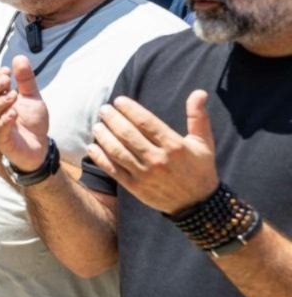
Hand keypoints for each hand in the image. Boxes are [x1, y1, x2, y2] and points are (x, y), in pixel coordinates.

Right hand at [0, 55, 50, 171]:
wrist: (40, 147)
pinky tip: (14, 113)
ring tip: (13, 96)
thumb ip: (26, 80)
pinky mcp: (1, 141)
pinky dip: (5, 121)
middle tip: (8, 80)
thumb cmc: (32, 122)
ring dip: (0, 103)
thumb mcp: (32, 97)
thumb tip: (19, 57)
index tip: (8, 70)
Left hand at [87, 91, 219, 213]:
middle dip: (112, 119)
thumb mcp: (204, 143)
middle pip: (128, 134)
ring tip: (97, 126)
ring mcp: (145, 174)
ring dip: (103, 136)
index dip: (129, 109)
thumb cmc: (200, 169)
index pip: (145, 121)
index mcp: (174, 145)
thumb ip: (198, 117)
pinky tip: (92, 147)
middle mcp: (158, 159)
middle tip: (103, 110)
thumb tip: (199, 92)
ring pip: (117, 151)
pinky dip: (100, 158)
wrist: (198, 205)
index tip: (118, 101)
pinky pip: (113, 170)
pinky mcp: (135, 188)